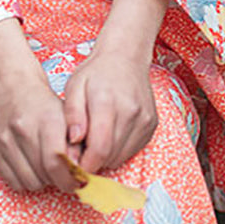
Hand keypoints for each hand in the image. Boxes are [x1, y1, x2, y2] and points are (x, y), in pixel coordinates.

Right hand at [0, 18, 77, 193]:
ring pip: (30, 183)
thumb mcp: (67, 118)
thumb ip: (77, 145)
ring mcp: (5, 141)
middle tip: (63, 171)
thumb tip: (80, 176)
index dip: (70, 179)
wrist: (13, 89)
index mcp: (46, 119)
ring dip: (42, 180)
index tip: (78, 182)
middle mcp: (22, 129)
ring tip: (46, 165)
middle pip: (44, 175)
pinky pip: (14, 183)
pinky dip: (26, 180)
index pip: (56, 162)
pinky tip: (32, 166)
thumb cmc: (44, 105)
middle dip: (58, 179)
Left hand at [63, 49, 156, 173]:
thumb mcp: (74, 86)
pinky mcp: (151, 125)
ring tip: (94, 139)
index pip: (99, 148)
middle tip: (80, 150)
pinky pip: (132, 150)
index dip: (85, 165)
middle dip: (92, 161)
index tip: (74, 166)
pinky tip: (109, 134)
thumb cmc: (95, 72)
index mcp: (107, 102)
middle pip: (110, 156)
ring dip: (105, 156)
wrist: (126, 57)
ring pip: (121, 156)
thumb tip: (73, 142)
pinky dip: (118, 150)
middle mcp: (130, 112)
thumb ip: (72, 114)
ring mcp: (144, 120)